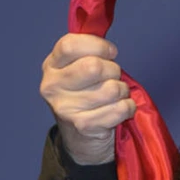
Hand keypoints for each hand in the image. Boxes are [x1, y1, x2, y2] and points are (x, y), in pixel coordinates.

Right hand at [40, 34, 134, 164]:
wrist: (81, 139)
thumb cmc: (86, 96)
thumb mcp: (78, 70)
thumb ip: (88, 52)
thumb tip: (107, 40)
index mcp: (51, 66)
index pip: (71, 44)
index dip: (98, 45)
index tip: (111, 52)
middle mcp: (52, 86)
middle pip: (94, 66)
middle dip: (113, 70)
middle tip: (113, 78)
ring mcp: (65, 108)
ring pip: (111, 89)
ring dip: (123, 91)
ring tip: (116, 96)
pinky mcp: (83, 126)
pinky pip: (120, 109)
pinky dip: (128, 107)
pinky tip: (121, 109)